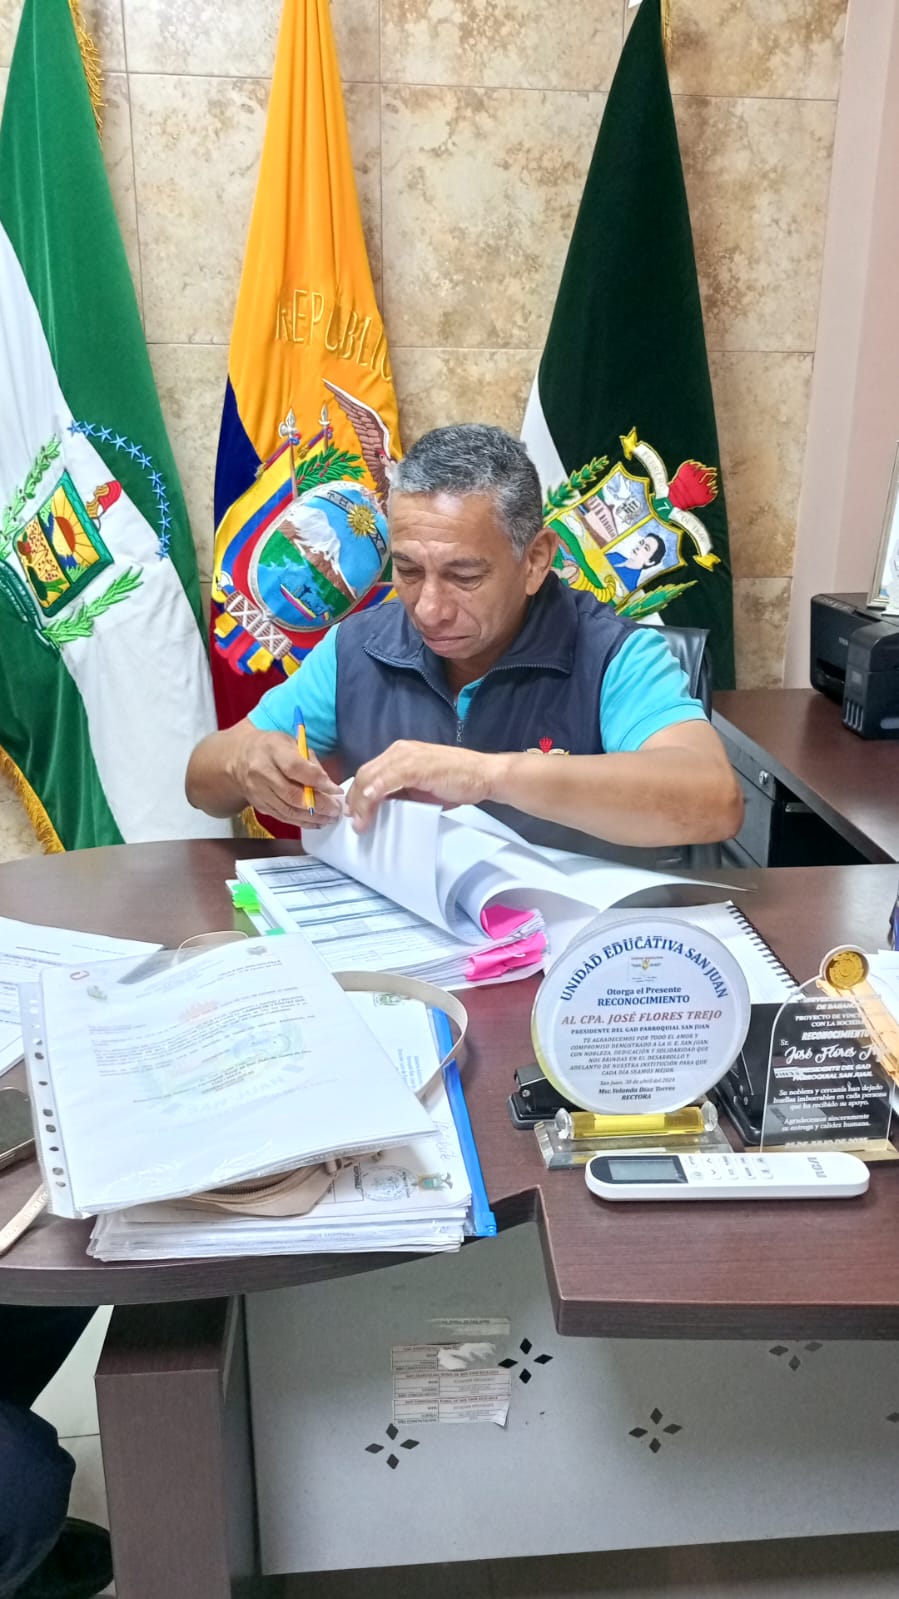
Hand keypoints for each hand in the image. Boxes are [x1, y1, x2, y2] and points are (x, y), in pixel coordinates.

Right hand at [229, 727, 343, 828]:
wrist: (239, 758)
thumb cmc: (272, 748)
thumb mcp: (292, 743)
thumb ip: (310, 763)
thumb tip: (329, 787)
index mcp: (271, 749)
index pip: (295, 768)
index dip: (317, 781)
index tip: (334, 789)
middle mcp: (261, 771)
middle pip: (292, 794)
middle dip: (319, 805)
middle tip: (336, 809)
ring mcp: (257, 791)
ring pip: (287, 810)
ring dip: (312, 817)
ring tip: (329, 818)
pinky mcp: (258, 805)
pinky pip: (282, 817)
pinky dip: (301, 822)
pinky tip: (316, 822)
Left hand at [346, 741, 497, 831]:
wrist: (484, 775)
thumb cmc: (458, 781)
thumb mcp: (422, 788)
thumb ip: (402, 793)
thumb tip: (382, 808)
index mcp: (401, 754)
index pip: (369, 773)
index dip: (357, 795)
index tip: (354, 814)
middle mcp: (401, 751)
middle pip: (365, 774)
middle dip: (355, 801)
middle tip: (355, 823)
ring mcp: (408, 756)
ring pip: (372, 777)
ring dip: (362, 802)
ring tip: (361, 823)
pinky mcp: (417, 766)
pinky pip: (389, 778)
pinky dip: (375, 791)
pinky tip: (369, 803)